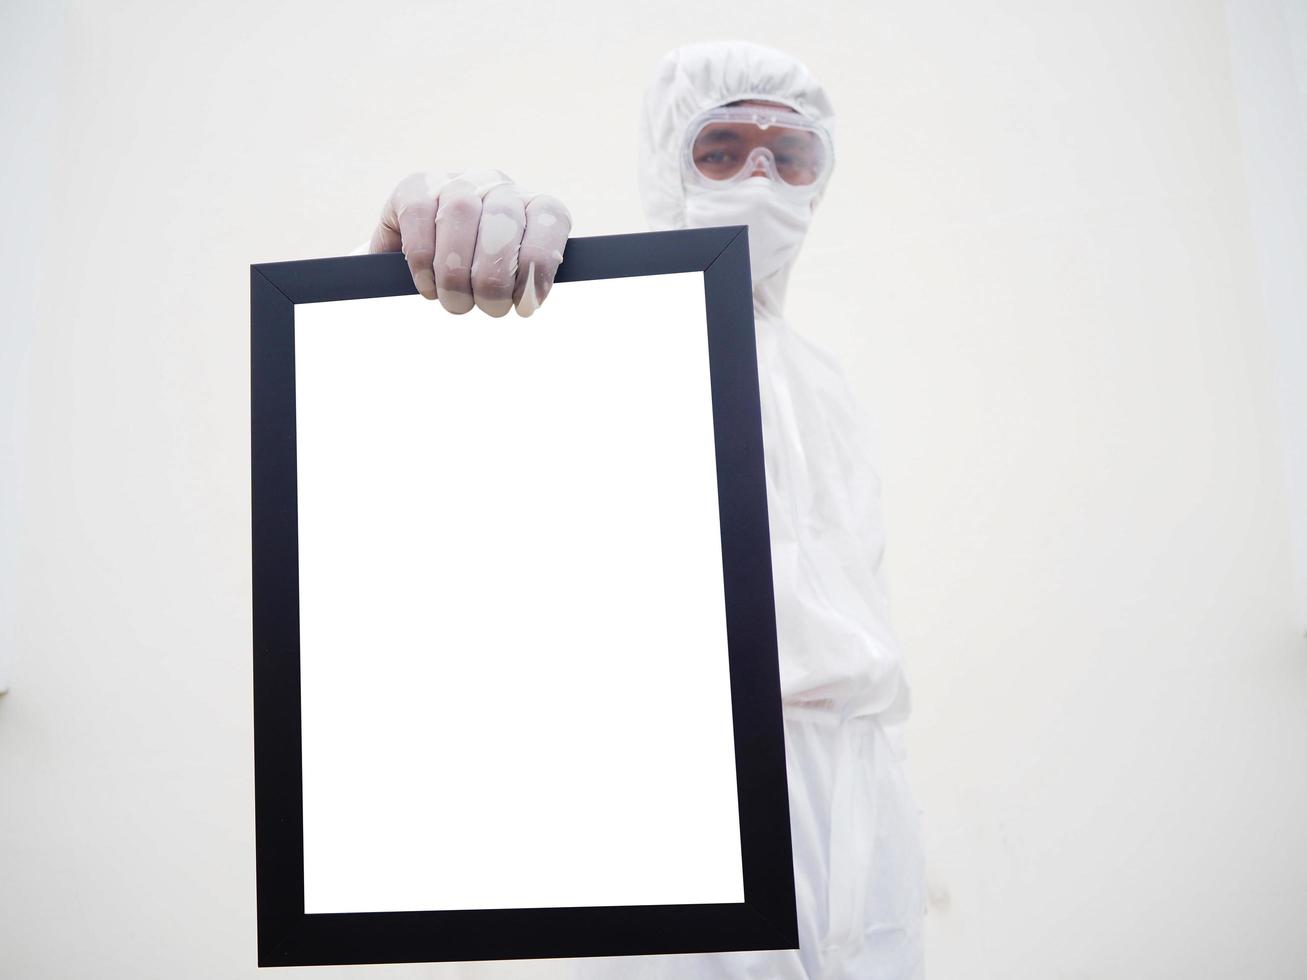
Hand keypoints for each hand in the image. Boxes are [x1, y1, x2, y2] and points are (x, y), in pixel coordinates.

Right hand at [369, 169, 570, 316]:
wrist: (425, 248)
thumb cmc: (478, 271)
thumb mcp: (510, 277)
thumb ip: (525, 282)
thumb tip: (531, 300)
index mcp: (530, 204)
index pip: (550, 216)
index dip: (539, 262)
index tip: (526, 303)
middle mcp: (496, 184)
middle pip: (502, 218)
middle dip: (494, 277)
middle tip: (489, 307)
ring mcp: (455, 181)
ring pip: (459, 213)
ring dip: (456, 272)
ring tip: (456, 302)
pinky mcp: (414, 186)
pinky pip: (420, 217)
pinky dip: (423, 261)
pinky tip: (429, 285)